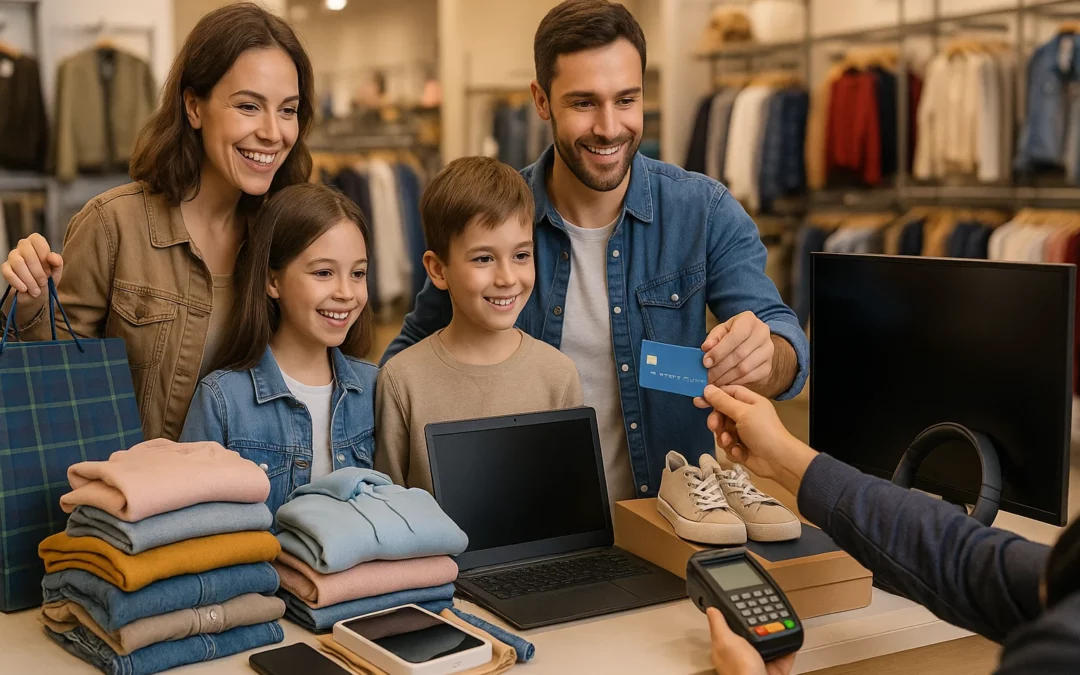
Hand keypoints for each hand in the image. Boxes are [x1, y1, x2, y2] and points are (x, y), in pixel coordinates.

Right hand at [2, 234, 62, 298]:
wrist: (37, 294)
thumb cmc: (47, 278)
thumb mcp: (56, 271)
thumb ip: (57, 262)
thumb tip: (51, 256)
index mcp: (36, 243)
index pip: (37, 240)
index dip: (44, 256)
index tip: (49, 271)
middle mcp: (22, 247)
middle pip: (28, 253)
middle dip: (38, 271)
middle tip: (43, 283)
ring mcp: (12, 257)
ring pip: (18, 263)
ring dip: (29, 279)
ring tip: (36, 290)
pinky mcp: (5, 268)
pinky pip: (8, 272)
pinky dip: (17, 282)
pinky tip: (24, 289)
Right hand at [693, 385, 816, 494]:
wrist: (778, 461)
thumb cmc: (763, 432)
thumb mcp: (742, 413)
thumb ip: (723, 402)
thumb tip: (707, 388)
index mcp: (750, 402)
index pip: (728, 392)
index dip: (714, 396)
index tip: (699, 401)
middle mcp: (746, 415)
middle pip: (722, 413)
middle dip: (717, 421)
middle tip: (715, 427)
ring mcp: (744, 433)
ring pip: (723, 431)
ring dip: (724, 438)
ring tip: (730, 442)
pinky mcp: (742, 448)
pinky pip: (728, 446)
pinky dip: (732, 450)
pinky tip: (740, 452)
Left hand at [702, 312, 773, 387]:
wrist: (753, 343)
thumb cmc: (732, 335)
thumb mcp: (721, 331)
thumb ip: (713, 338)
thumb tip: (706, 348)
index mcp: (749, 320)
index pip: (735, 336)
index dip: (719, 351)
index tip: (706, 362)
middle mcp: (762, 333)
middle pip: (739, 354)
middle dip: (720, 368)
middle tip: (707, 377)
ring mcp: (768, 351)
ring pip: (744, 368)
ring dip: (726, 377)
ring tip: (713, 382)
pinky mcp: (768, 367)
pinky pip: (750, 377)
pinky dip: (735, 382)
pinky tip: (724, 384)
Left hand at [708, 607, 795, 674]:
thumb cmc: (740, 672)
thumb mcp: (725, 641)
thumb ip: (719, 625)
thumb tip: (711, 609)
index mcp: (726, 650)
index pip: (728, 630)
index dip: (735, 619)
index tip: (743, 608)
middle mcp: (741, 658)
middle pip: (751, 637)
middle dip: (759, 626)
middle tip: (766, 616)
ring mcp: (758, 665)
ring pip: (768, 646)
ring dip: (775, 636)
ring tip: (780, 625)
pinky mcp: (773, 671)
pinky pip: (784, 656)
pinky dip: (789, 648)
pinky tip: (790, 640)